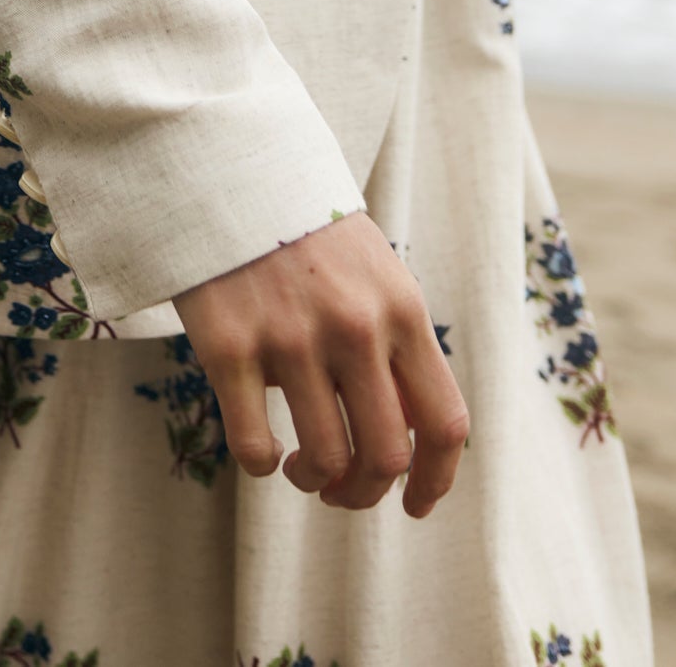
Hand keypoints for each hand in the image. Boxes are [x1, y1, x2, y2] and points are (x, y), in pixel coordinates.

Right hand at [172, 212, 468, 516]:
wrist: (235, 171)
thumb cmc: (311, 234)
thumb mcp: (377, 275)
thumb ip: (396, 348)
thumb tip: (407, 439)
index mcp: (402, 310)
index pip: (445, 422)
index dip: (436, 480)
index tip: (414, 505)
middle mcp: (355, 327)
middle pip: (385, 456)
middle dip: (366, 492)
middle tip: (342, 491)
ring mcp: (291, 338)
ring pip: (324, 460)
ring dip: (315, 482)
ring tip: (301, 468)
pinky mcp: (230, 347)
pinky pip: (253, 446)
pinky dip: (262, 466)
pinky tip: (263, 450)